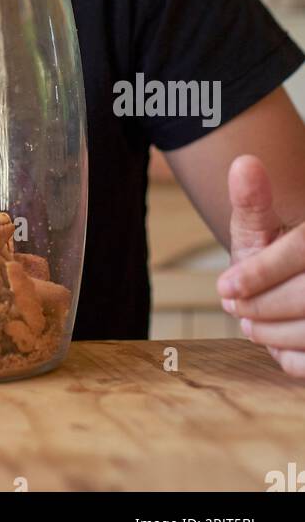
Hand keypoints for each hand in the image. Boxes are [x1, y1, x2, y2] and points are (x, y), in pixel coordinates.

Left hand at [216, 153, 304, 377]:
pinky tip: (280, 345)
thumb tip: (242, 164)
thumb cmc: (276, 257)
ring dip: (275, 334)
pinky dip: (294, 358)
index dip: (261, 272)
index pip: (301, 251)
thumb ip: (252, 202)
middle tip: (235, 309)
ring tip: (252, 324)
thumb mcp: (262, 229)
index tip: (223, 289)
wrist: (295, 282)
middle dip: (263, 305)